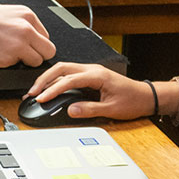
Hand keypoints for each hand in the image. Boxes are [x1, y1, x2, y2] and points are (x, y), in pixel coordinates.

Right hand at [0, 1, 53, 68]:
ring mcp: (19, 44)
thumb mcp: (6, 14)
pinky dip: (8, 64)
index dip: (35, 44)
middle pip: (48, 51)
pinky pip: (17, 67)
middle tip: (22, 55)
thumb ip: (22, 25)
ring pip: (37, 62)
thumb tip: (32, 39)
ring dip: (24, 62)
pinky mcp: (8, 58)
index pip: (46, 36)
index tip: (26, 46)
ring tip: (6, 54)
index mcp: (27, 15)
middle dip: (36, 55)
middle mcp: (27, 28)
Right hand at [25, 62, 166, 120]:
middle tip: (32, 92)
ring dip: (48, 78)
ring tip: (36, 90)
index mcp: (97, 75)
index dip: (53, 89)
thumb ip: (90, 109)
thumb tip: (71, 110)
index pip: (69, 79)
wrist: (146, 96)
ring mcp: (91, 71)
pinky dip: (57, 80)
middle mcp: (93, 69)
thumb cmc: (133, 100)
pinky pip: (69, 73)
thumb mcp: (111, 109)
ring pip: (63, 68)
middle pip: (61, 68)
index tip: (42, 98)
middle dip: (44, 79)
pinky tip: (50, 88)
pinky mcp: (90, 75)